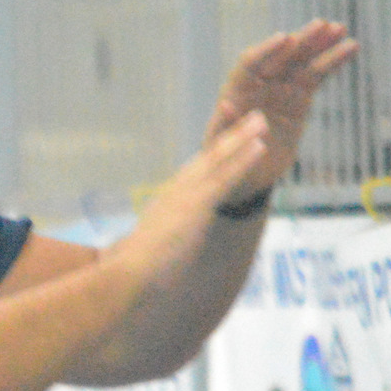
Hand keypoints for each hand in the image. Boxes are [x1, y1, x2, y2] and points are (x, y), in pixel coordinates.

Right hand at [113, 109, 269, 274]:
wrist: (128, 274)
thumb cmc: (132, 270)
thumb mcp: (146, 251)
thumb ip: (151, 244)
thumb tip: (144, 250)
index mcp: (167, 203)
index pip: (195, 172)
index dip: (212, 153)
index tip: (225, 137)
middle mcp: (176, 191)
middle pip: (207, 157)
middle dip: (229, 135)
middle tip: (250, 115)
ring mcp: (187, 195)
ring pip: (219, 160)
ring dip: (241, 137)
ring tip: (261, 119)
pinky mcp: (198, 204)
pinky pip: (226, 177)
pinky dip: (244, 159)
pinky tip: (260, 145)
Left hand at [207, 20, 358, 193]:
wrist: (244, 176)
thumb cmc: (223, 162)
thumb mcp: (220, 148)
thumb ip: (225, 125)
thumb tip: (225, 104)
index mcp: (236, 91)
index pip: (250, 64)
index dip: (267, 51)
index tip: (285, 38)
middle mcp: (259, 85)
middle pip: (280, 57)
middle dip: (300, 41)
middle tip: (322, 25)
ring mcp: (281, 90)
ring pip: (302, 63)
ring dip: (321, 46)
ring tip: (341, 30)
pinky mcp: (299, 99)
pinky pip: (317, 76)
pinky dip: (332, 62)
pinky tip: (350, 48)